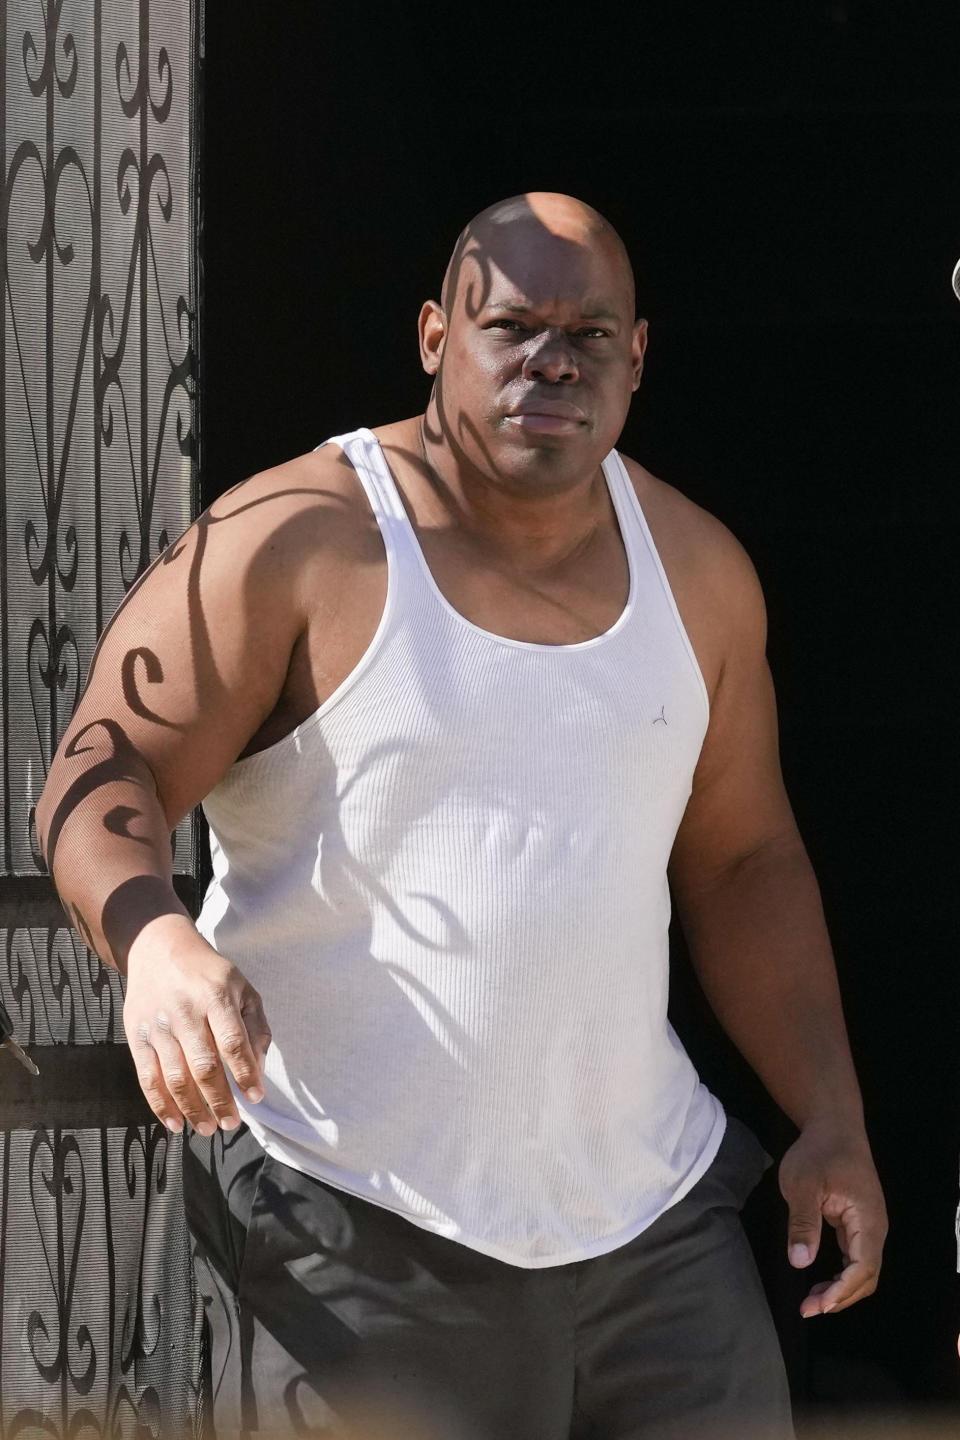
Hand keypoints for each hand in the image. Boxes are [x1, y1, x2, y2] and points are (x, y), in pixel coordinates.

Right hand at [124, 914, 271, 1134]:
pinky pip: (148, 1078)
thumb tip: (257, 1069)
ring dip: (192, 1109)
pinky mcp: (137, 1036)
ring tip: (208, 1129)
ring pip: (175, 1077)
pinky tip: (176, 1123)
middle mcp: (185, 1011)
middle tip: (232, 1124)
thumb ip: (255, 1027)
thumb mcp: (242, 988)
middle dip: (220, 1100)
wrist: (158, 949)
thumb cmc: (209, 974)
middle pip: (203, 1066)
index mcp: (216, 996)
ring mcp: (158, 1025)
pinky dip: (161, 1105)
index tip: (256, 1097)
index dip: (245, 1073)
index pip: (233, 1042)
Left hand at [778, 1119, 886, 1317]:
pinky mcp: (857, 1225)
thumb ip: (803, 1222)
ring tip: (811, 1302)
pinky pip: (854, 1259)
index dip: (842, 1290)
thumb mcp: (803, 1183)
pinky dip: (839, 1276)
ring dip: (840, 1290)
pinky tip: (819, 1283)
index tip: (817, 1304)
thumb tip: (800, 1262)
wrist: (833, 1125)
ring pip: (862, 1271)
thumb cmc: (818, 1151)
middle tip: (808, 1309)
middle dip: (840, 1297)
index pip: (863, 1267)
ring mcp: (867, 1227)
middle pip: (867, 1277)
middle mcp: (874, 1228)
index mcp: (868, 1219)